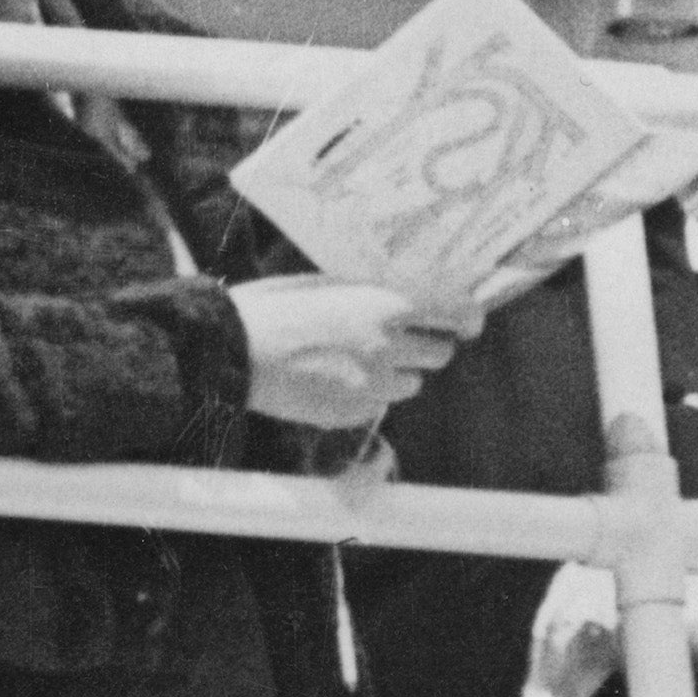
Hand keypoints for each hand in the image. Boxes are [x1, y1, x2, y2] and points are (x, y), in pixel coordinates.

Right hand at [230, 274, 477, 426]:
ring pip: (412, 383)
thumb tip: (407, 299)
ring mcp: (374, 383)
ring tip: (353, 363)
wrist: (230, 351)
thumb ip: (372, 294)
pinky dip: (365, 394)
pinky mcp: (356, 412)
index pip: (459, 313)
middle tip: (393, 341)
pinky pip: (379, 404)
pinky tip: (331, 381)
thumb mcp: (328, 284)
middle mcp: (390, 345)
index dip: (467, 320)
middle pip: (440, 353)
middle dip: (422, 347)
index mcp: (385, 305)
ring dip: (395, 373)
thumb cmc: (272, 308)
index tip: (464, 324)